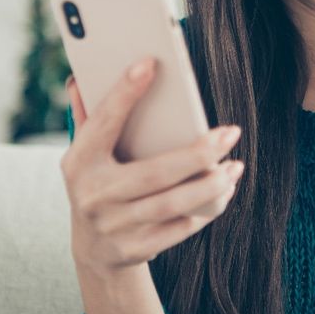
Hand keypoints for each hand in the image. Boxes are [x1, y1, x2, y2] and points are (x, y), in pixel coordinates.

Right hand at [59, 57, 244, 277]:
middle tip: (231, 133)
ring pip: (172, 204)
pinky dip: (205, 210)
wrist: (93, 249)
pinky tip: (224, 191)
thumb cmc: (99, 182)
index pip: (103, 122)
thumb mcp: (86, 152)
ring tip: (234, 166)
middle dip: (198, 154)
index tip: (150, 63)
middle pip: (154, 173)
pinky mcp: (133, 250)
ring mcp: (113, 226)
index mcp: (79, 161)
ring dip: (211, 185)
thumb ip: (88, 116)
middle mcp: (93, 195)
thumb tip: (81, 76)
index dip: (124, 93)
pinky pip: (178, 229)